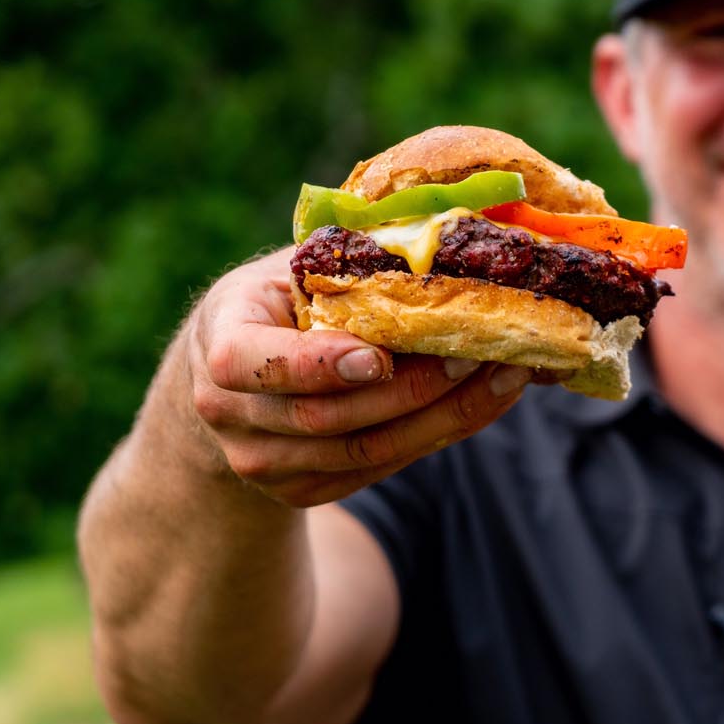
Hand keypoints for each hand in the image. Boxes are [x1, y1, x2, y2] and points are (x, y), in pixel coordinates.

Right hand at [181, 248, 532, 507]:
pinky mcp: (303, 490)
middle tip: (476, 353)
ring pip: (366, 451)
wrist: (235, 381)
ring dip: (444, 415)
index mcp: (220, 342)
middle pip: (328, 417)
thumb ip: (344, 263)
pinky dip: (439, 434)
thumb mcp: (291, 270)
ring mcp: (263, 462)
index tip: (380, 357)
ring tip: (503, 376)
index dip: (319, 365)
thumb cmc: (278, 304)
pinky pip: (382, 467)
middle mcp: (230, 413)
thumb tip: (439, 234)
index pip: (256, 364)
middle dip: (413, 387)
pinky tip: (485, 400)